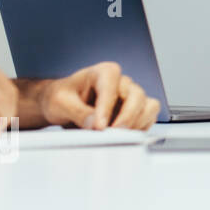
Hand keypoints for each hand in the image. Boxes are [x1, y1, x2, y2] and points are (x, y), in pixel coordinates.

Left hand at [36, 62, 159, 129]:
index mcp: (103, 72)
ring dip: (137, 123)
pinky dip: (141, 128)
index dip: (107, 106)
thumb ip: (77, 111)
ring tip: (120, 137)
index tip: (99, 126)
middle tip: (113, 133)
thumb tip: (95, 123)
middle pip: (136, 95)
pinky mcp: (136, 111)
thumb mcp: (60, 103)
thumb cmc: (62, 98)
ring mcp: (131, 97)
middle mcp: (121, 82)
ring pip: (148, 106)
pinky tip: (126, 136)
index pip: (112, 85)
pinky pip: (149, 117)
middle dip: (127, 117)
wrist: (63, 106)